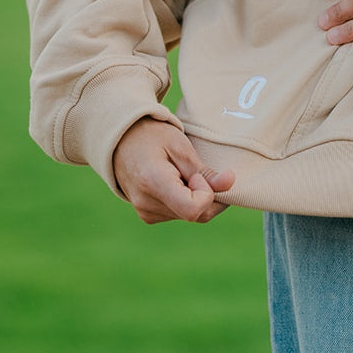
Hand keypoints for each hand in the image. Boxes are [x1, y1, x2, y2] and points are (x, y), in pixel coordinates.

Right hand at [113, 118, 235, 224]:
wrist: (121, 140)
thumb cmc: (153, 136)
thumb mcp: (181, 146)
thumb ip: (204, 170)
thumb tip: (231, 184)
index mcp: (153, 183)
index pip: (193, 209)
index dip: (206, 193)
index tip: (197, 172)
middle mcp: (147, 204)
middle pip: (196, 215)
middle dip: (209, 195)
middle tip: (198, 170)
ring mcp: (145, 212)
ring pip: (191, 216)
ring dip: (198, 197)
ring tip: (182, 172)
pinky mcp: (148, 215)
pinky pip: (179, 214)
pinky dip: (187, 200)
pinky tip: (177, 181)